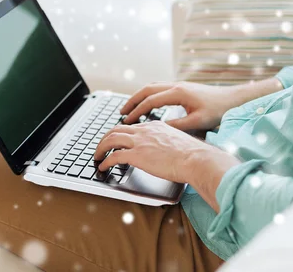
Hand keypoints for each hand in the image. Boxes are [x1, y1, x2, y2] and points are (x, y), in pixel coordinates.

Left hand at [93, 120, 221, 183]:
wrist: (195, 158)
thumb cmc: (192, 155)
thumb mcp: (178, 142)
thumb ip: (167, 143)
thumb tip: (165, 151)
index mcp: (155, 126)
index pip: (132, 127)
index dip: (121, 134)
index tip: (117, 140)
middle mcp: (145, 131)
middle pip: (116, 129)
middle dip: (105, 138)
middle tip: (101, 146)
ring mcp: (140, 142)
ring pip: (111, 140)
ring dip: (100, 148)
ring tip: (97, 156)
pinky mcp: (137, 155)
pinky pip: (114, 156)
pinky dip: (105, 161)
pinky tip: (103, 167)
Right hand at [120, 82, 249, 131]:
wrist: (233, 100)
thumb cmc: (218, 111)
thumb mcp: (197, 122)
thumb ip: (176, 125)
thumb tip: (157, 129)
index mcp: (178, 93)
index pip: (150, 101)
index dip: (136, 111)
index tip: (126, 121)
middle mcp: (176, 86)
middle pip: (147, 90)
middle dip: (132, 100)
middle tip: (121, 112)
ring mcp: (179, 85)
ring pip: (153, 87)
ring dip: (140, 96)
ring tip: (130, 108)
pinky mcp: (183, 88)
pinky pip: (160, 88)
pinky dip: (149, 95)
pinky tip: (148, 104)